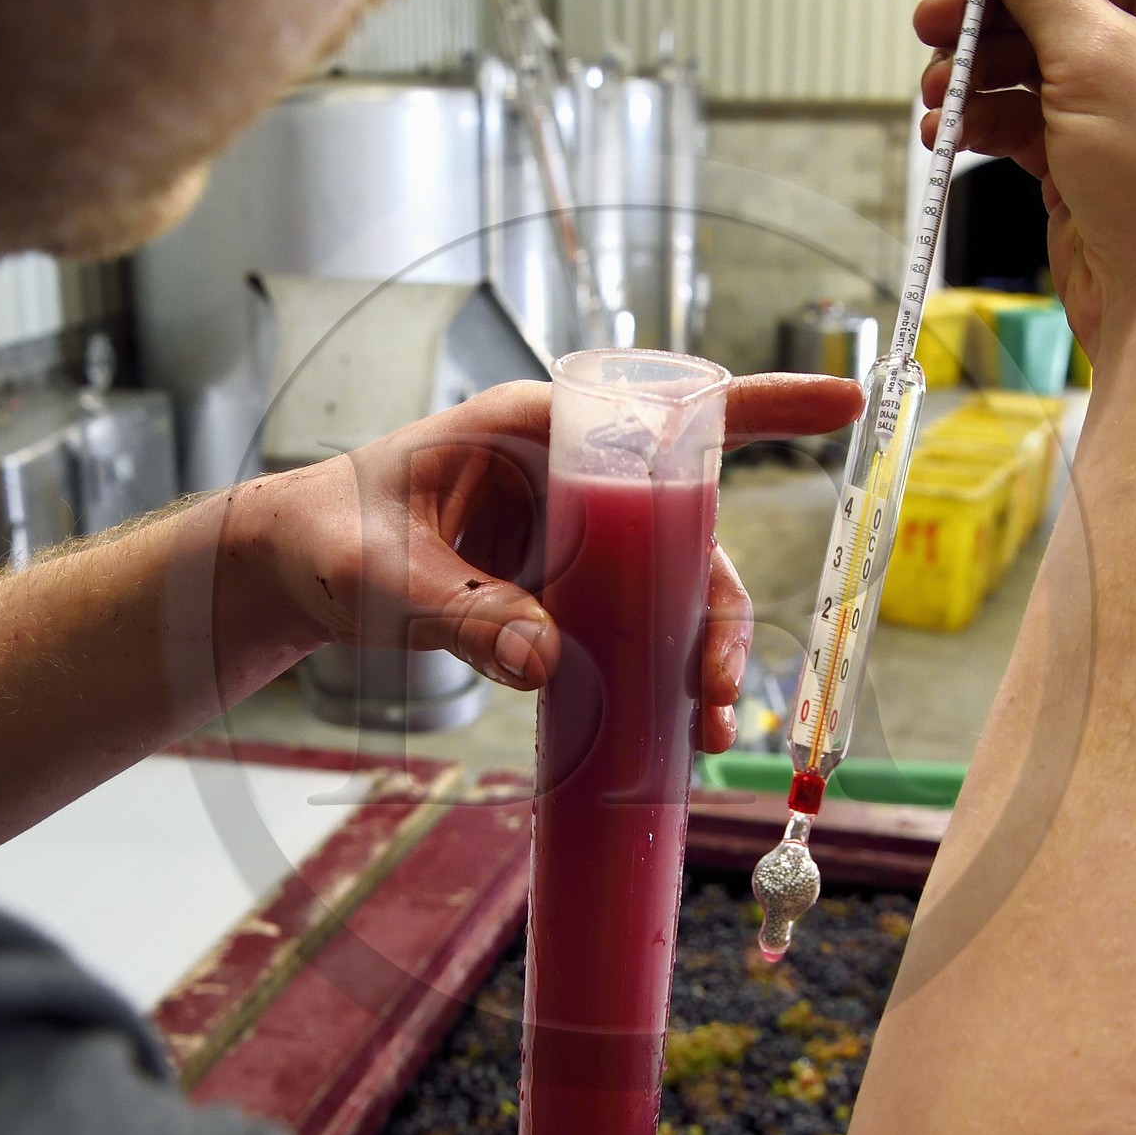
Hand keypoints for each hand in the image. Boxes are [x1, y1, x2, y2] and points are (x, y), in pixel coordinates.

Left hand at [233, 373, 862, 752]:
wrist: (291, 570)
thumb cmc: (326, 539)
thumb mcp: (379, 576)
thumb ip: (456, 613)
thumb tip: (548, 662)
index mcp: (535, 428)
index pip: (667, 410)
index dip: (762, 404)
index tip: (845, 399)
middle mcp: (572, 477)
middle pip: (687, 529)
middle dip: (720, 611)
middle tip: (716, 692)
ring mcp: (573, 537)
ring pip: (671, 588)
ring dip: (700, 657)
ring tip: (705, 734)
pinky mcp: (563, 591)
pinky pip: (633, 627)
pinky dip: (662, 678)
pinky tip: (674, 735)